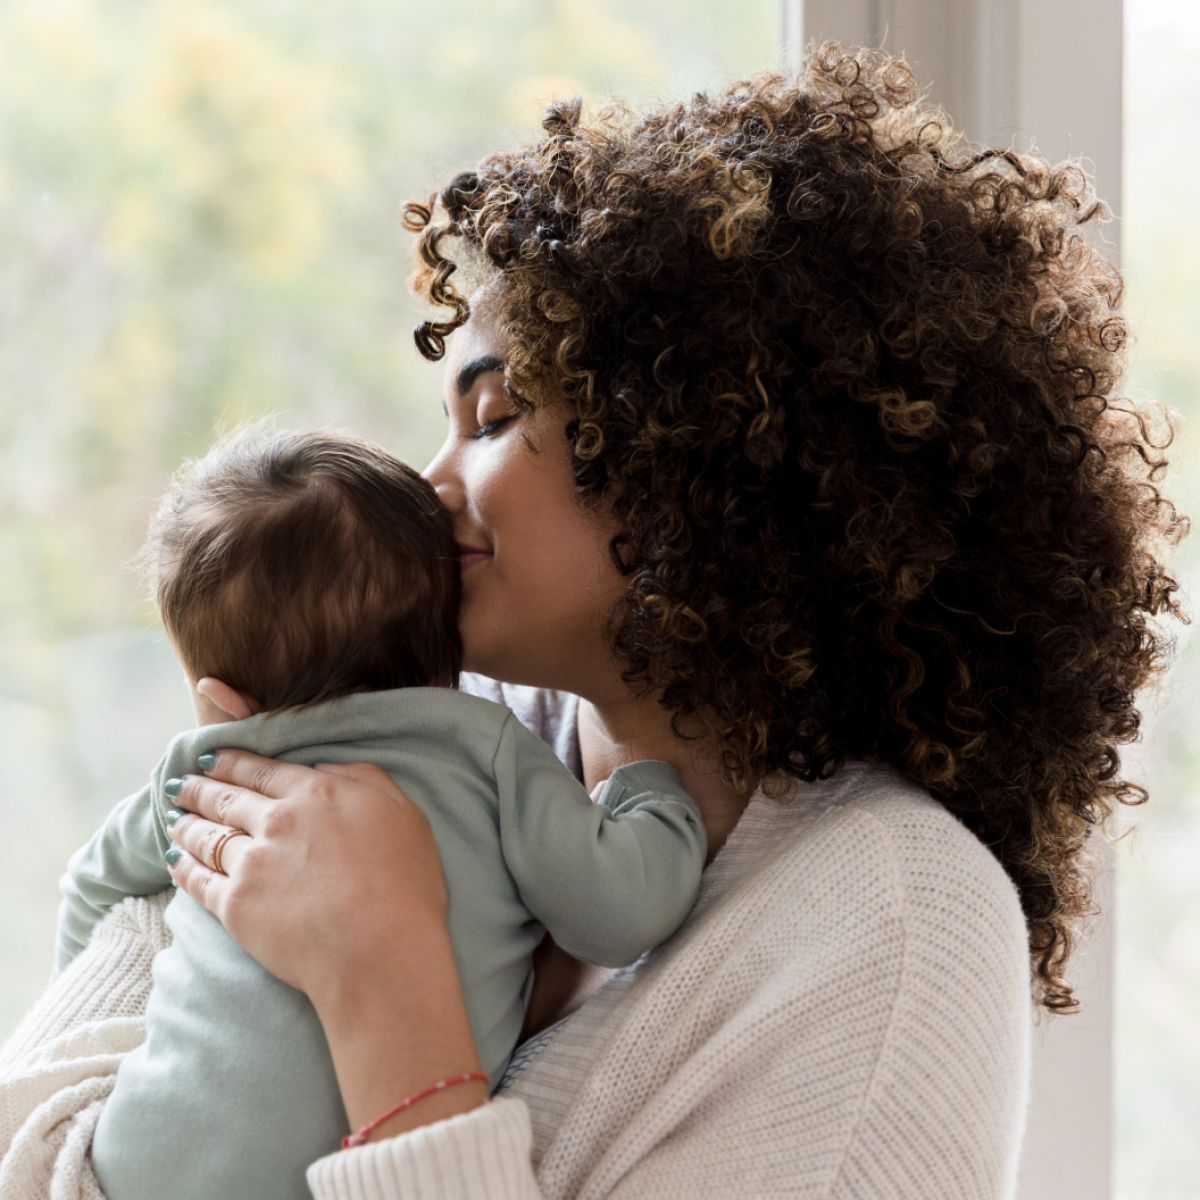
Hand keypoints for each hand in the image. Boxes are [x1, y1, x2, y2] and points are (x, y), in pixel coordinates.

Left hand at [166, 755, 445, 999]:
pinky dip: (182, 867)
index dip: (233, 762)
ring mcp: (251, 863)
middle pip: (226, 798)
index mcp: (317, 793)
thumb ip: (366, 779)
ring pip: (207, 836)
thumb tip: (325, 767)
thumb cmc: (404, 884)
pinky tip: (173, 861)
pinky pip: (198, 880)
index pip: (262, 770)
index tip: (213, 759)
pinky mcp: (234, 906)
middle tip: (180, 784)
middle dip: (199, 788)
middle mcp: (276, 821)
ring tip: (172, 819)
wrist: (379, 952)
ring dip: (186, 824)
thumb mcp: (405, 813)